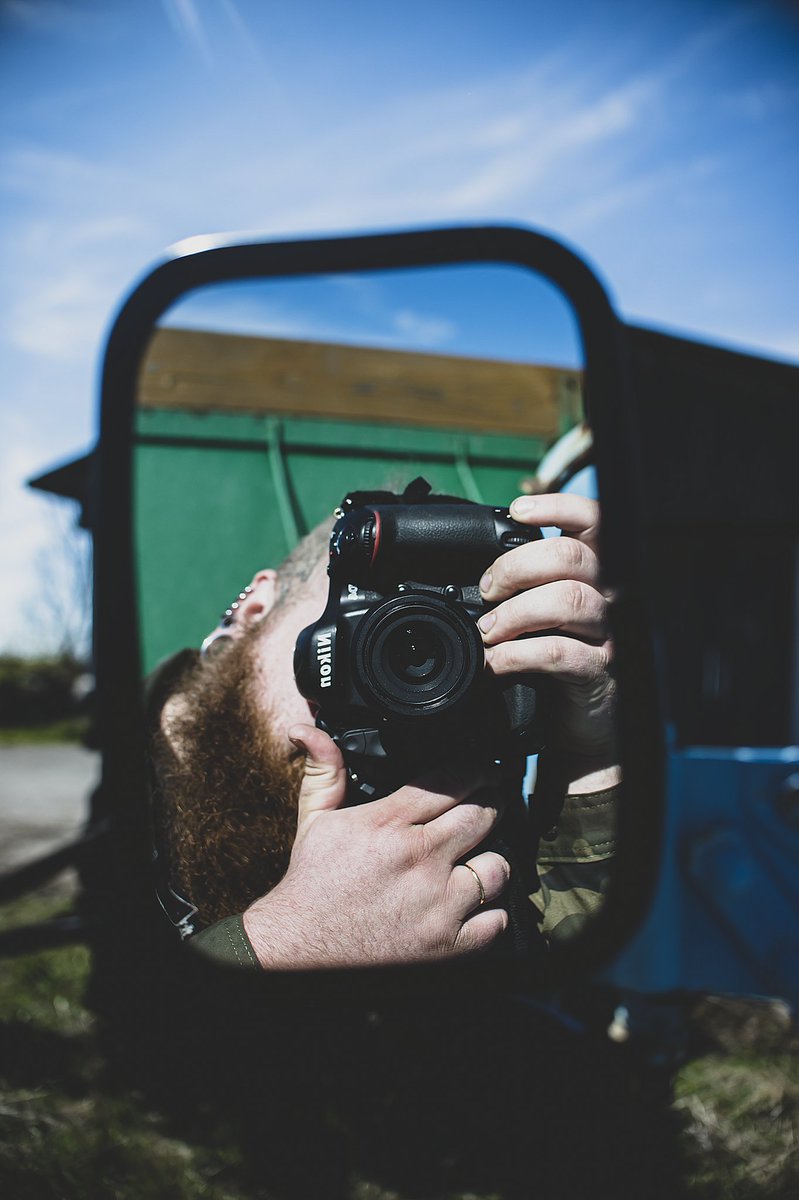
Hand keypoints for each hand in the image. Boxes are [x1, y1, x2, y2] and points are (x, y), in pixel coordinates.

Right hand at [243, 725, 509, 967]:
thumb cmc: (311, 886)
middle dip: (492, 805)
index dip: (474, 772)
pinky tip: (473, 905)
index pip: (451, 782)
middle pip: (484, 815)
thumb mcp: (314, 821)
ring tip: (478, 861)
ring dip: (491, 863)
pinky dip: (490, 913)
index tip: (479, 774)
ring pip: (498, 867)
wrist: (301, 952)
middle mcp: (419, 860)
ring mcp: (437, 904)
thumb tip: (307, 730)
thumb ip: (324, 771)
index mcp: (388, 824)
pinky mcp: (448, 944)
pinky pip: (497, 919)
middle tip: (490, 806)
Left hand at [477, 493, 617, 790]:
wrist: (580, 730)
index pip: (593, 523)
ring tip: (488, 631)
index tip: (519, 510)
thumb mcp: (542, 620)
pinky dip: (518, 654)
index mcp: (594, 577)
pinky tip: (496, 662)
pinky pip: (559, 652)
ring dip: (516, 612)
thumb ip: (527, 589)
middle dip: (517, 566)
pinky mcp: (598, 674)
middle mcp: (608, 600)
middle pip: (573, 556)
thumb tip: (480, 573)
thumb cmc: (557, 668)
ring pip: (570, 600)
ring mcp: (608, 636)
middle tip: (487, 590)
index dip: (559, 506)